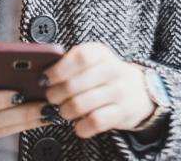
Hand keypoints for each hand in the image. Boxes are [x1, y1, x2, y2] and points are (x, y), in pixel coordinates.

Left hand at [43, 43, 157, 138]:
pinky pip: (94, 122)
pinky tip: (79, 124)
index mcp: (100, 53)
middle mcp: (111, 70)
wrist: (139, 90)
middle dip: (55, 95)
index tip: (45, 79)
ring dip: (65, 111)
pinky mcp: (121, 113)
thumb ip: (69, 64)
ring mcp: (118, 92)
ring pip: (80, 105)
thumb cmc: (104, 75)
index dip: (58, 70)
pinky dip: (81, 127)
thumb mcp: (92, 61)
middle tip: (52, 97)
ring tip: (64, 110)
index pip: (79, 57)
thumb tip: (41, 77)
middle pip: (73, 85)